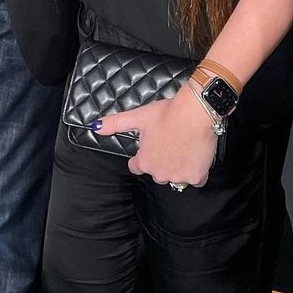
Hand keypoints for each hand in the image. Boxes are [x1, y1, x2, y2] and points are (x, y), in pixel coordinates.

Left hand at [95, 86, 217, 186]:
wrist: (195, 113)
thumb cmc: (167, 113)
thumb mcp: (138, 116)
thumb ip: (115, 123)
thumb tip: (95, 127)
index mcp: (145, 161)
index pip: (136, 166)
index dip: (142, 156)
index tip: (149, 147)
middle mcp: (160, 173)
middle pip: (157, 172)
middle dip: (161, 161)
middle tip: (168, 142)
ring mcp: (179, 176)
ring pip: (176, 176)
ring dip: (178, 166)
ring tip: (182, 147)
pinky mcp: (196, 176)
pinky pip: (195, 179)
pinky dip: (195, 170)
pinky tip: (195, 156)